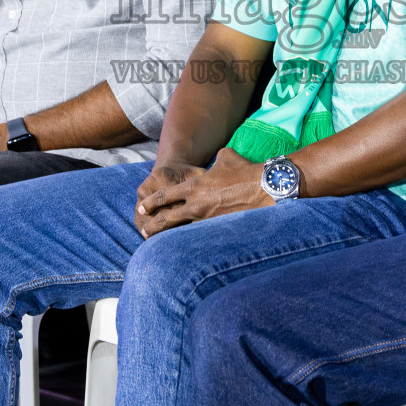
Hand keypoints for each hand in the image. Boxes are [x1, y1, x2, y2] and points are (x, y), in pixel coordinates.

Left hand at [134, 149, 266, 237]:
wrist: (263, 187)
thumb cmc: (244, 170)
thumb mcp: (225, 157)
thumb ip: (214, 160)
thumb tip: (215, 161)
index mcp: (194, 187)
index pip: (165, 196)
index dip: (152, 202)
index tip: (142, 206)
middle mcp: (197, 205)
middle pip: (167, 218)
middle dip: (152, 225)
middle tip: (144, 229)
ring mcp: (208, 219)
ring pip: (181, 231)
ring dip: (168, 237)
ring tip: (158, 244)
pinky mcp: (219, 229)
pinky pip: (199, 236)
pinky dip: (190, 241)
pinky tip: (184, 248)